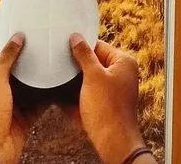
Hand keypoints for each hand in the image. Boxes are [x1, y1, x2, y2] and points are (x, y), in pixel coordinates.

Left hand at [0, 33, 39, 163]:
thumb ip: (8, 57)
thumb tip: (16, 39)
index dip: (12, 53)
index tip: (28, 45)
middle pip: (12, 75)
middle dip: (26, 70)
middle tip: (42, 57)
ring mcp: (3, 107)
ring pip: (24, 90)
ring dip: (36, 84)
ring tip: (50, 71)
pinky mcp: (17, 118)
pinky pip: (34, 104)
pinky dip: (43, 98)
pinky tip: (52, 89)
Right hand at [67, 33, 146, 163]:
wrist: (112, 141)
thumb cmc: (108, 109)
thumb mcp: (93, 76)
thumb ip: (84, 55)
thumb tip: (77, 38)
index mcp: (123, 62)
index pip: (99, 46)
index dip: (81, 46)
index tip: (64, 45)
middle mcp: (121, 74)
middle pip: (93, 62)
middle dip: (76, 65)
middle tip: (58, 62)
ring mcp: (112, 89)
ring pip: (87, 79)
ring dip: (73, 81)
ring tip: (56, 77)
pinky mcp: (103, 103)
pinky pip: (86, 94)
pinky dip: (75, 94)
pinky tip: (59, 93)